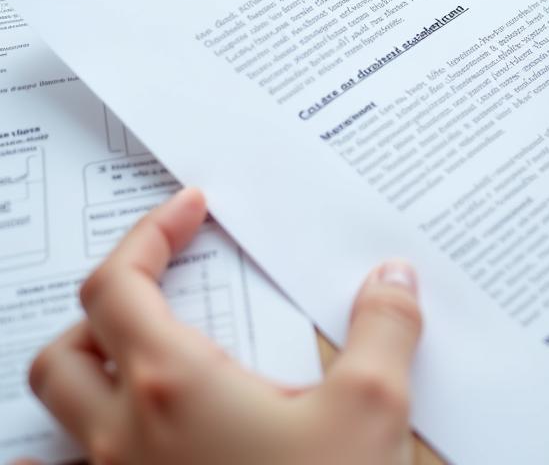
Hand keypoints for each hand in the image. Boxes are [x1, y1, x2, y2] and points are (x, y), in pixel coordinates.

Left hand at [21, 189, 421, 464]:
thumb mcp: (373, 409)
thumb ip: (386, 326)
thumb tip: (394, 272)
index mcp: (172, 385)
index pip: (118, 284)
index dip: (148, 233)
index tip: (191, 210)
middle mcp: (122, 437)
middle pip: (66, 346)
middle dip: (107, 301)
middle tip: (165, 283)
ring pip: (52, 419)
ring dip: (84, 374)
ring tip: (141, 358)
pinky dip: (72, 457)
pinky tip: (128, 452)